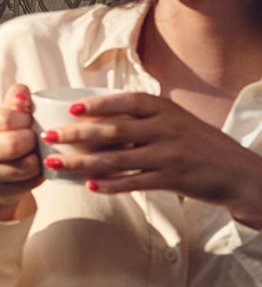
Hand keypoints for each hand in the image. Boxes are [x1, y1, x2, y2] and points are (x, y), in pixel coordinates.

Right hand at [0, 84, 41, 218]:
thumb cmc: (4, 136)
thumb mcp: (8, 115)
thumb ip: (17, 100)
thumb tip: (22, 94)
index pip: (5, 118)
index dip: (26, 119)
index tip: (28, 121)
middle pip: (13, 143)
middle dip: (32, 141)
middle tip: (34, 140)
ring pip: (25, 166)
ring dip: (38, 159)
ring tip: (34, 154)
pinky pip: (29, 183)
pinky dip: (38, 176)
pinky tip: (33, 170)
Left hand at [42, 92, 261, 221]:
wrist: (238, 172)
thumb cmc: (197, 143)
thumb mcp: (174, 120)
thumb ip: (141, 117)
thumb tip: (94, 116)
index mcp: (164, 109)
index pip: (126, 102)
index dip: (97, 105)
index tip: (70, 110)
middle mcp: (165, 129)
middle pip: (113, 131)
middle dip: (75, 135)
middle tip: (47, 137)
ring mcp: (169, 155)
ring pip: (116, 160)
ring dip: (81, 162)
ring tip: (55, 164)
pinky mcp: (172, 179)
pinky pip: (134, 182)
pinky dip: (110, 185)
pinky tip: (89, 185)